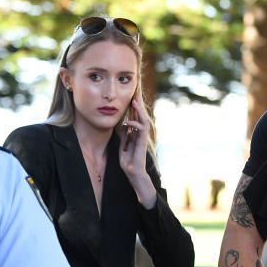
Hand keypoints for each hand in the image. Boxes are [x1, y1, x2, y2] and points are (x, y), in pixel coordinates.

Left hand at [119, 93, 156, 207]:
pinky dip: (135, 125)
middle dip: (138, 104)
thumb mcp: (122, 146)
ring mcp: (142, 138)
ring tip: (134, 101)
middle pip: (141, 116)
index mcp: (136, 134)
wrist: (133, 173)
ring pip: (143, 120)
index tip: (131, 97)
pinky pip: (141, 130)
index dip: (134, 108)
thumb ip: (124, 136)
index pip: (136, 118)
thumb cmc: (128, 162)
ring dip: (139, 111)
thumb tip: (123, 125)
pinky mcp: (142, 143)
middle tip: (136, 92)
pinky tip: (128, 122)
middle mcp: (140, 134)